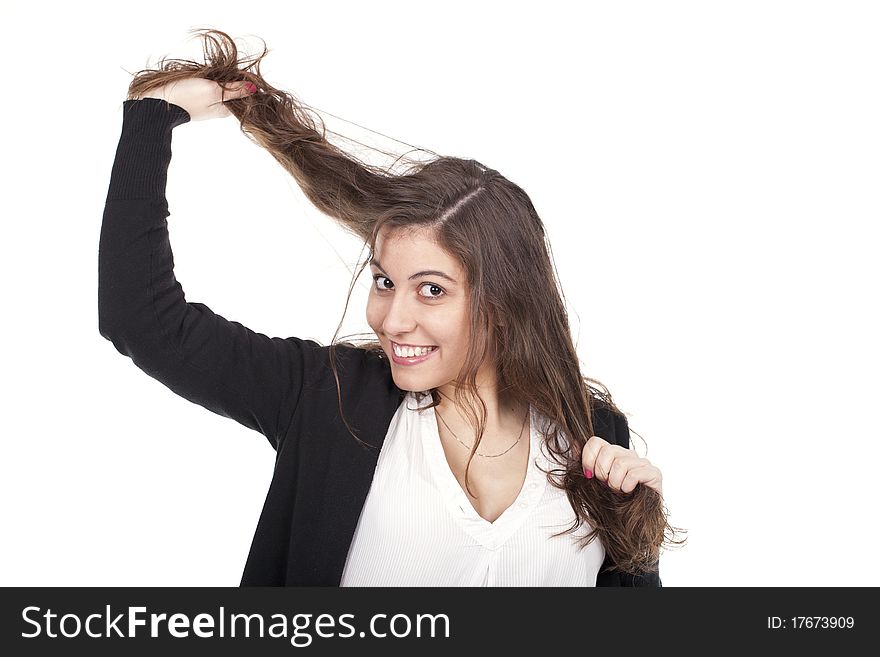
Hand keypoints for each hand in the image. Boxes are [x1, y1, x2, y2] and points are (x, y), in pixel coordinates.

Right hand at [130, 77, 255, 120]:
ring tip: (202, 74)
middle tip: (213, 73)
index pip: (242, 91)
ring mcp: (206, 102)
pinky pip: (205, 84)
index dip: (241, 77)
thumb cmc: (186, 97)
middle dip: (226, 76)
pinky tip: (196, 76)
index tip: (233, 70)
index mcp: (226, 108)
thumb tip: (254, 88)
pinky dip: (203, 77)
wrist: (155, 104)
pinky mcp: (193, 97)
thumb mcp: (213, 91)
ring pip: (217, 84)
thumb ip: (234, 90)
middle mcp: (218, 107)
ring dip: (213, 75)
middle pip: (230, 87)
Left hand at [581, 435, 662, 494]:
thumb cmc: (613, 502)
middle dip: (602, 473)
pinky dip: (627, 487)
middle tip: (606, 486)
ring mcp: (642, 462)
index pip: (596, 442)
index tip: (589, 475)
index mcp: (613, 453)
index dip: (588, 458)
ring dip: (615, 483)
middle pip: (608, 451)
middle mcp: (628, 454)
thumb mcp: (594, 483)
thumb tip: (574, 445)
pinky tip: (629, 492)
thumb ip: (586, 464)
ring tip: (618, 491)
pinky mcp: (654, 473)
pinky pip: (633, 474)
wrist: (632, 524)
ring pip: (620, 464)